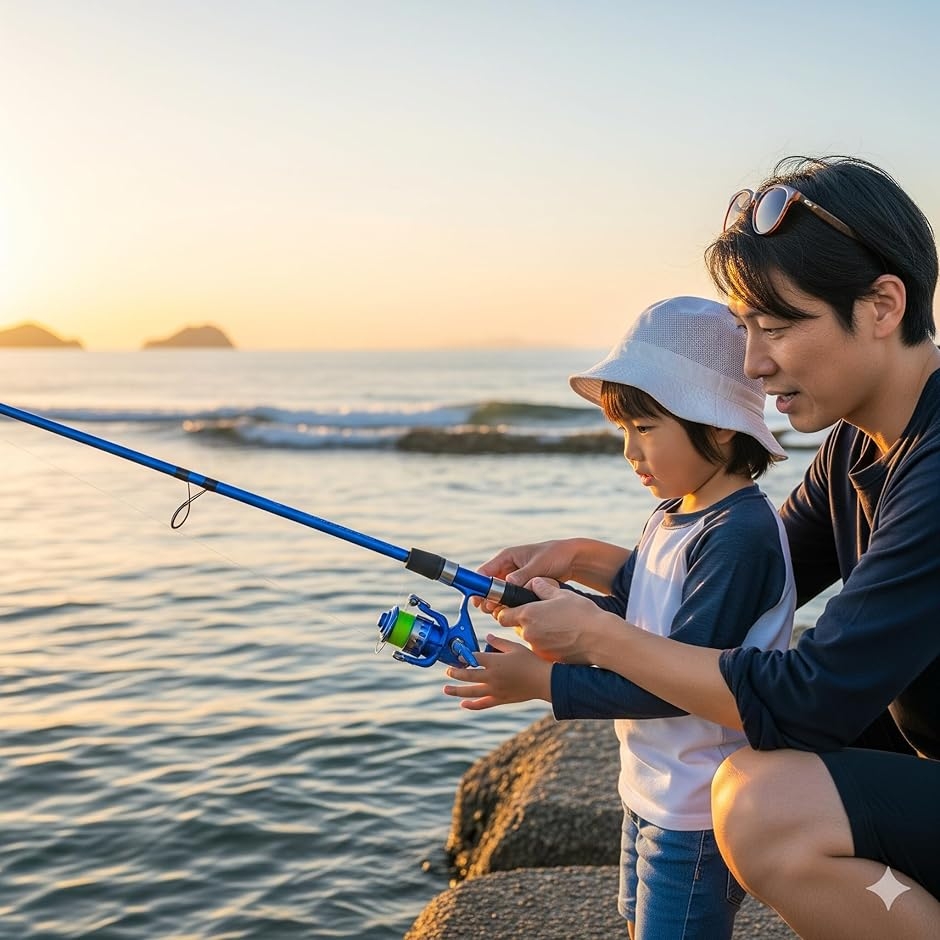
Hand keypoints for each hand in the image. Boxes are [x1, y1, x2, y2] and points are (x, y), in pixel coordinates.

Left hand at [442, 634, 551, 709]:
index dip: (464, 655)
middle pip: (468, 675)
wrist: (543, 681)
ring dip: (457, 691)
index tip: (457, 654)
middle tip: (448, 671)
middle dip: (455, 673)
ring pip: (471, 692)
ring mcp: (495, 690)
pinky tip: (463, 704)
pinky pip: (483, 704)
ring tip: (446, 689)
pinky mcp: (500, 699)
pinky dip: (472, 705)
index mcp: (495, 662)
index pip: (474, 658)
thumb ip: (499, 642)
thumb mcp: (515, 647)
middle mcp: (492, 677)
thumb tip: (487, 637)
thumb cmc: (531, 661)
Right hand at [474, 539, 578, 613]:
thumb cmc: (554, 555)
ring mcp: (513, 578)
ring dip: (497, 603)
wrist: (571, 559)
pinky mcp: (521, 587)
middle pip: (488, 585)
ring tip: (501, 614)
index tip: (478, 599)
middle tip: (490, 610)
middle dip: (487, 598)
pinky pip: (510, 597)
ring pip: (498, 594)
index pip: (485, 571)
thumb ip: (523, 574)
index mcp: (507, 557)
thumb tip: (508, 583)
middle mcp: (507, 567)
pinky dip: (508, 605)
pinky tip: (511, 613)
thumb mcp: (538, 564)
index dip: (478, 586)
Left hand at [493, 577, 607, 664]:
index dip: (506, 611)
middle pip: (515, 628)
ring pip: (528, 639)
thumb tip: (534, 583)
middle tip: (540, 615)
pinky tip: (561, 637)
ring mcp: (538, 648)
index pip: (502, 615)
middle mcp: (528, 634)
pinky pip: (540, 649)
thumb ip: (543, 588)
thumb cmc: (582, 614)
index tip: (515, 608)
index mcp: (528, 615)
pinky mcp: (548, 659)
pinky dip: (546, 644)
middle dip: (523, 621)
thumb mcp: (561, 594)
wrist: (601, 639)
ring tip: (554, 626)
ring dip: (535, 632)